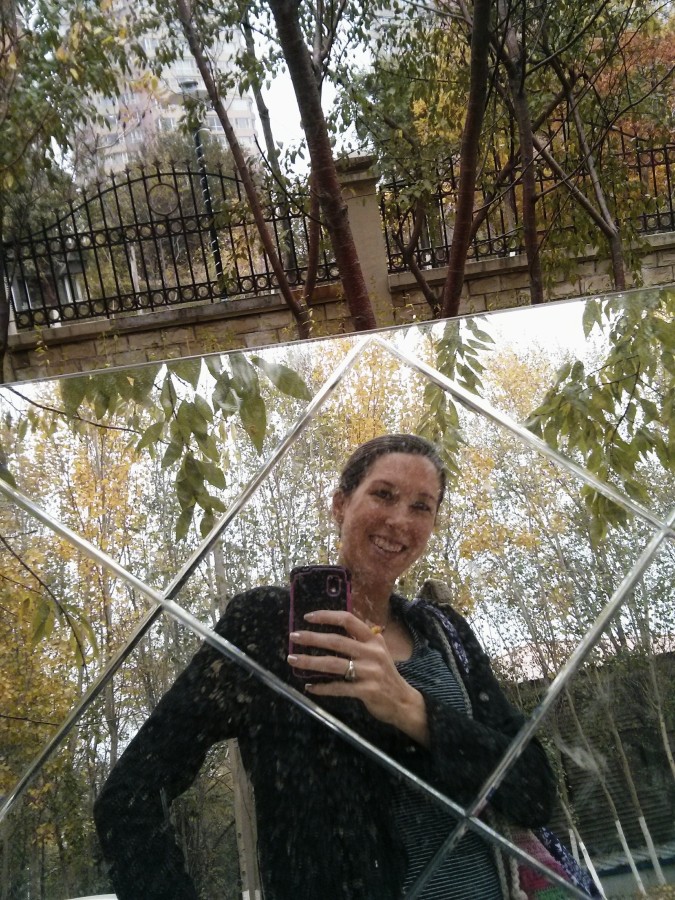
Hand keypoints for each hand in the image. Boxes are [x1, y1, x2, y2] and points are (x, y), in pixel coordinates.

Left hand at [287, 610, 429, 746]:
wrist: (403, 702)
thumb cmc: (386, 675)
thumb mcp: (379, 651)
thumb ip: (363, 639)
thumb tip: (339, 626)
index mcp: (373, 640)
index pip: (348, 620)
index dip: (327, 616)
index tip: (308, 617)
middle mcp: (372, 653)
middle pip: (336, 641)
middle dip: (312, 638)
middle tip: (294, 636)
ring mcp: (369, 672)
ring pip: (333, 664)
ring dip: (310, 661)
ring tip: (293, 660)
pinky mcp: (366, 691)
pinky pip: (339, 687)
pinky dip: (322, 687)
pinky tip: (310, 687)